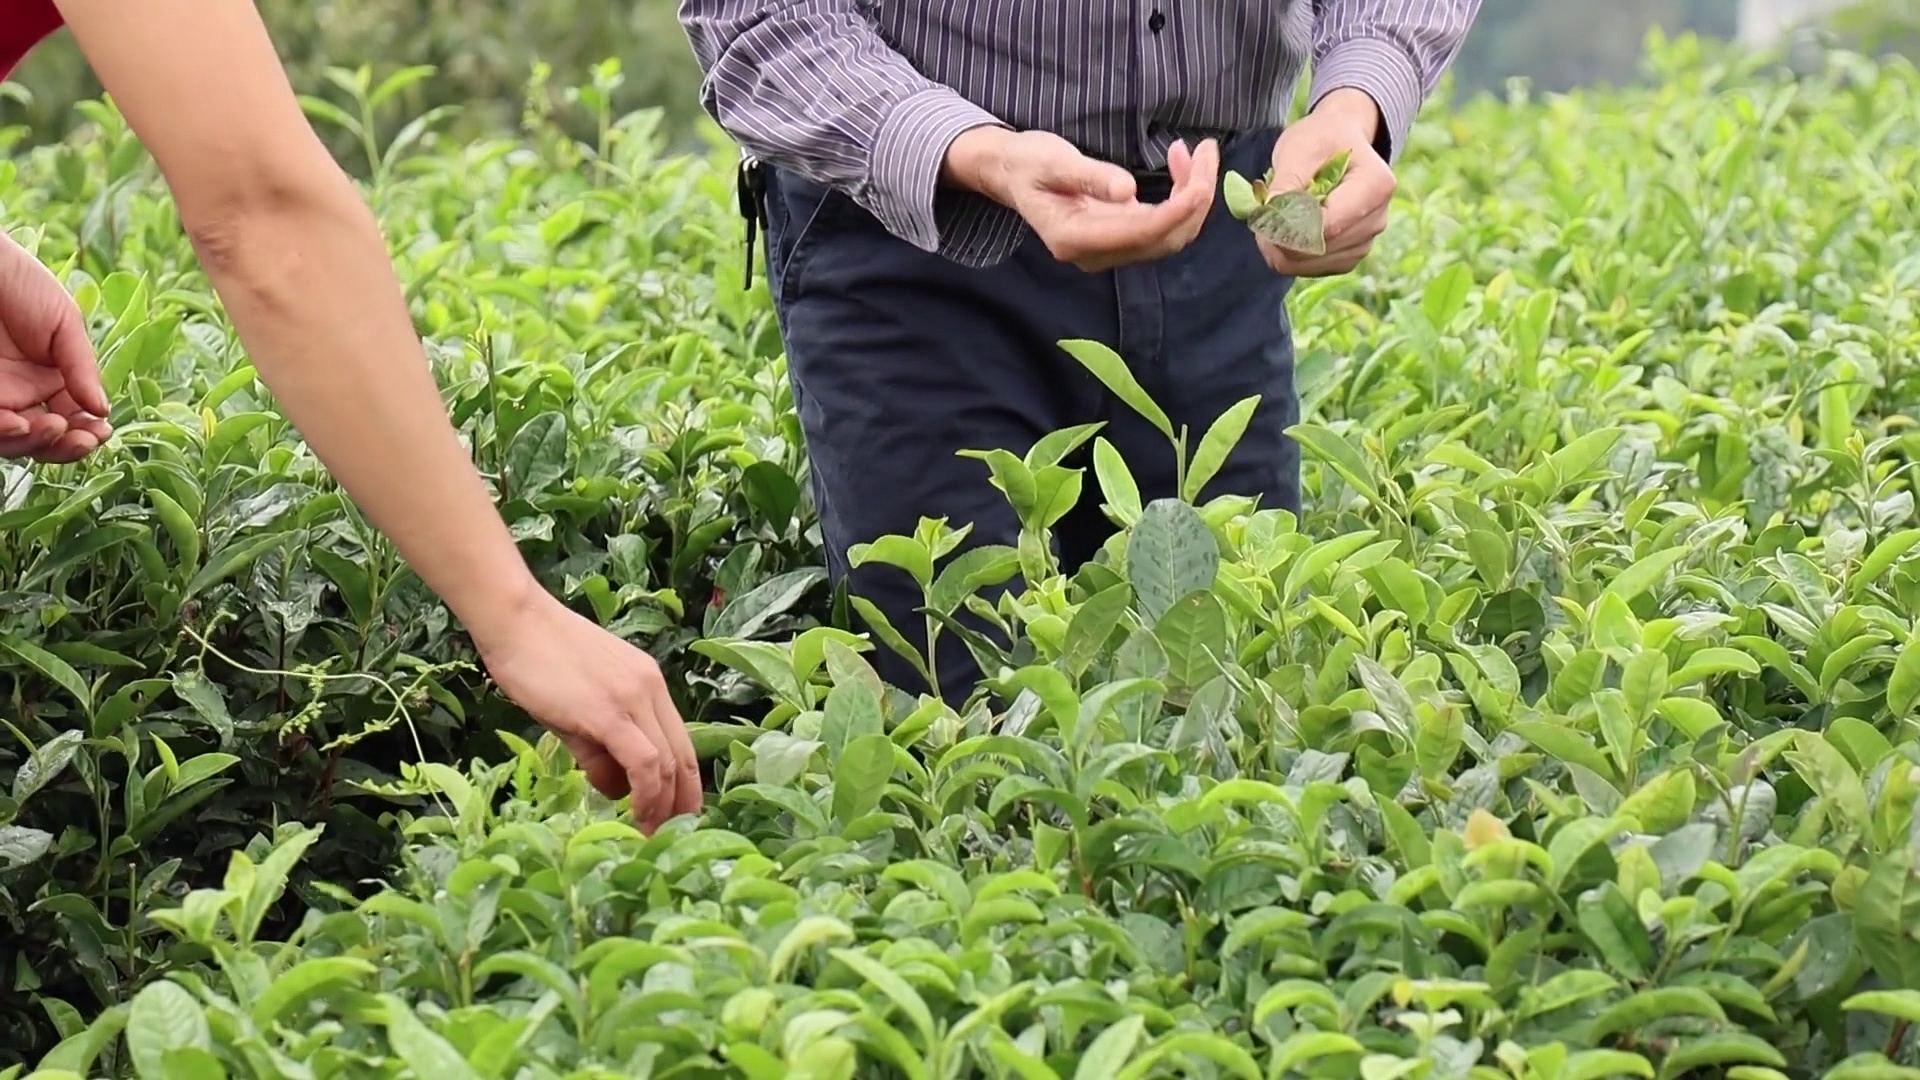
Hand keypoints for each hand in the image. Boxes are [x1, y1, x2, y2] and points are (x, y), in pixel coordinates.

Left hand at [0, 233, 111, 462]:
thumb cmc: (17, 281)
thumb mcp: (64, 321)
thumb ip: (82, 367)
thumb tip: (103, 410)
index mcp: (50, 378)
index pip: (72, 419)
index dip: (87, 432)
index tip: (103, 431)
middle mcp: (21, 393)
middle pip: (45, 440)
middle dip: (66, 446)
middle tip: (83, 438)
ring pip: (16, 442)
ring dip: (38, 445)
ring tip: (52, 427)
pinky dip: (6, 434)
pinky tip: (20, 424)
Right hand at [474, 591, 701, 832]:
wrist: (515, 621)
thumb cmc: (537, 659)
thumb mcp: (576, 708)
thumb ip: (597, 748)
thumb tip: (612, 787)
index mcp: (649, 684)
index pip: (681, 742)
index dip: (684, 784)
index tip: (676, 814)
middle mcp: (651, 690)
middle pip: (683, 756)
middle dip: (680, 802)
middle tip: (670, 835)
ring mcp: (634, 699)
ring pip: (668, 763)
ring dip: (662, 804)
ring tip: (648, 832)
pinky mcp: (610, 712)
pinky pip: (644, 761)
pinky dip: (646, 792)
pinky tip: (635, 813)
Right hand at [946, 127, 1219, 270]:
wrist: (1012, 173)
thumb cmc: (1027, 162)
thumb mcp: (1053, 161)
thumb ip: (1090, 176)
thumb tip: (1128, 191)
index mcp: (1074, 239)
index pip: (1140, 233)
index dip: (1176, 211)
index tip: (1201, 182)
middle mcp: (1096, 253)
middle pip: (1163, 239)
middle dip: (1195, 198)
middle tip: (1208, 150)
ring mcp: (1110, 249)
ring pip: (1169, 234)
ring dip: (1193, 196)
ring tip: (1200, 151)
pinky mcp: (1121, 236)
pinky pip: (1163, 225)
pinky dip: (1182, 198)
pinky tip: (1185, 164)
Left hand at [1258, 89, 1396, 277]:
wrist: (1340, 141)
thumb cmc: (1321, 139)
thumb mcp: (1299, 149)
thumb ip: (1286, 183)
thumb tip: (1271, 218)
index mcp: (1376, 186)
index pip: (1329, 225)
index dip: (1289, 227)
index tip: (1261, 213)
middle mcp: (1377, 219)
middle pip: (1319, 249)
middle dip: (1280, 238)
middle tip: (1259, 215)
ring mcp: (1366, 241)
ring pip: (1310, 265)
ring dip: (1280, 248)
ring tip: (1269, 220)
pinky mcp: (1349, 256)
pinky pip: (1311, 269)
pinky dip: (1288, 256)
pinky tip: (1281, 233)